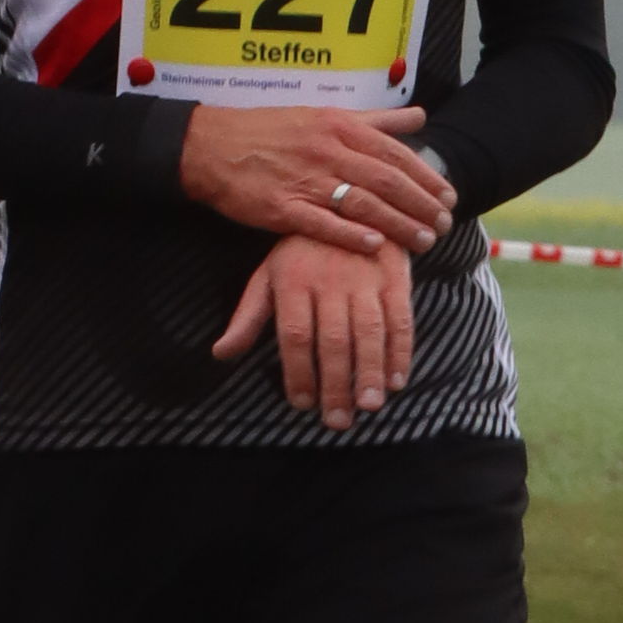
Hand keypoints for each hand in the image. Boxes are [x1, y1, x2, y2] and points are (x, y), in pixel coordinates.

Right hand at [177, 100, 454, 256]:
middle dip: (421, 204)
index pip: (394, 153)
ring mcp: (304, 179)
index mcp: (338, 126)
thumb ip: (375, 120)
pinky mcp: (281, 207)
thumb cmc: (270, 130)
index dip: (426, 177)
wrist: (211, 146)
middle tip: (445, 224)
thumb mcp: (324, 113)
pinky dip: (351, 235)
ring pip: (362, 203)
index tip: (449, 196)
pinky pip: (322, 223)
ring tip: (425, 241)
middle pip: (385, 180)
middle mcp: (326, 150)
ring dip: (398, 224)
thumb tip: (419, 117)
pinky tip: (376, 247)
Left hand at [215, 231, 417, 427]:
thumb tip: (221, 354)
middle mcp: (329, 280)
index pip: (295, 335)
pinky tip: (397, 379)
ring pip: (369, 332)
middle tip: (338, 421)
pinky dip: (401, 351)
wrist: (350, 202)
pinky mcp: (395, 276)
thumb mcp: (270, 274)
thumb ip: (249, 316)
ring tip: (369, 406)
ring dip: (371, 372)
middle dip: (336, 384)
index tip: (302, 403)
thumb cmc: (302, 248)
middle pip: (333, 339)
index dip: (299, 372)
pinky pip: (400, 318)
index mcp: (294, 281)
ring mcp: (365, 277)